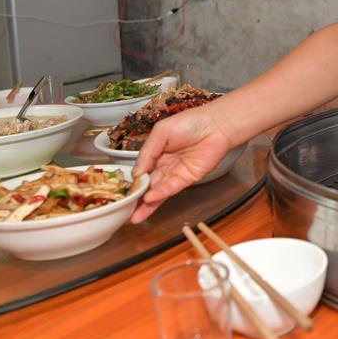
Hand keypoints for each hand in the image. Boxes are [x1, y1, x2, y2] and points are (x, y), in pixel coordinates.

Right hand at [129, 108, 231, 222]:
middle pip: (148, 184)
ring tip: (133, 216)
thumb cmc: (191, 122)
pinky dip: (160, 194)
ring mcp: (176, 173)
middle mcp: (165, 164)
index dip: (132, 181)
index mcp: (156, 152)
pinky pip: (171, 188)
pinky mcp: (188, 178)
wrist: (216, 125)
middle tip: (123, 211)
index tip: (120, 192)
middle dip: (136, 198)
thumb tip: (136, 172)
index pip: (141, 170)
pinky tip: (149, 199)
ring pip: (158, 190)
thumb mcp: (162, 131)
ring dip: (146, 204)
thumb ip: (148, 151)